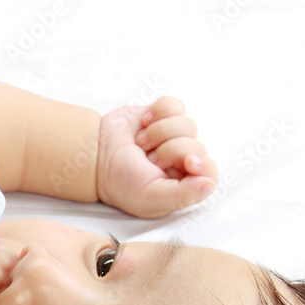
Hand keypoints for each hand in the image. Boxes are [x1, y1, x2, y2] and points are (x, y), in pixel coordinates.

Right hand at [95, 96, 217, 218]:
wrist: (94, 154)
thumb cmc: (119, 182)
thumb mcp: (150, 199)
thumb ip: (183, 196)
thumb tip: (210, 185)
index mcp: (181, 183)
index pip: (210, 172)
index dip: (203, 165)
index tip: (188, 163)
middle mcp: (180, 161)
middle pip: (198, 146)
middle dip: (170, 151)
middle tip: (148, 160)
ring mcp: (172, 137)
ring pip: (188, 125)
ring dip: (159, 133)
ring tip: (141, 144)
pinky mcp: (162, 115)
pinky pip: (175, 106)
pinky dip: (158, 112)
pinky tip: (143, 124)